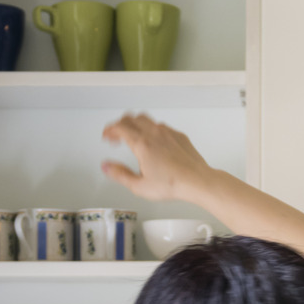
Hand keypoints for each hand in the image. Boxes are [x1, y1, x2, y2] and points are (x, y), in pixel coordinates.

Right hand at [101, 114, 218, 201]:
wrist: (197, 181)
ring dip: (135, 124)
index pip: (120, 127)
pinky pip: (161, 126)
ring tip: (133, 136)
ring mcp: (168, 132)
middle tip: (116, 135)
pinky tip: (154, 142)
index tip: (107, 135)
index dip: (109, 130)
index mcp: (142, 144)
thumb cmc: (172, 184)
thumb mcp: (139, 186)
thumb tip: (106, 166)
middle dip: (120, 125)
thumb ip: (119, 174)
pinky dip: (151, 129)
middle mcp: (154, 133)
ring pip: (146, 119)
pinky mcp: (179, 135)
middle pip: (131, 118)